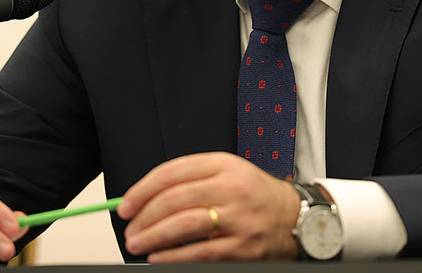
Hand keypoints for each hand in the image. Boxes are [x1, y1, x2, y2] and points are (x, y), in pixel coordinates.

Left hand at [118, 152, 300, 261]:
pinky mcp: (242, 247)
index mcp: (223, 165)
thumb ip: (191, 179)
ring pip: (184, 225)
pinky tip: (158, 257)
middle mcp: (231, 188)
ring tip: (136, 243)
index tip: (126, 204)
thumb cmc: (255, 195)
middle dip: (143, 215)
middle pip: (175, 198)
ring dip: (153, 236)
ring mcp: (238, 218)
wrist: (295, 218)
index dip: (142, 189)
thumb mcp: (228, 173)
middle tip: (128, 227)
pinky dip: (173, 256)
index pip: (172, 172)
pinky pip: (200, 252)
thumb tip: (145, 198)